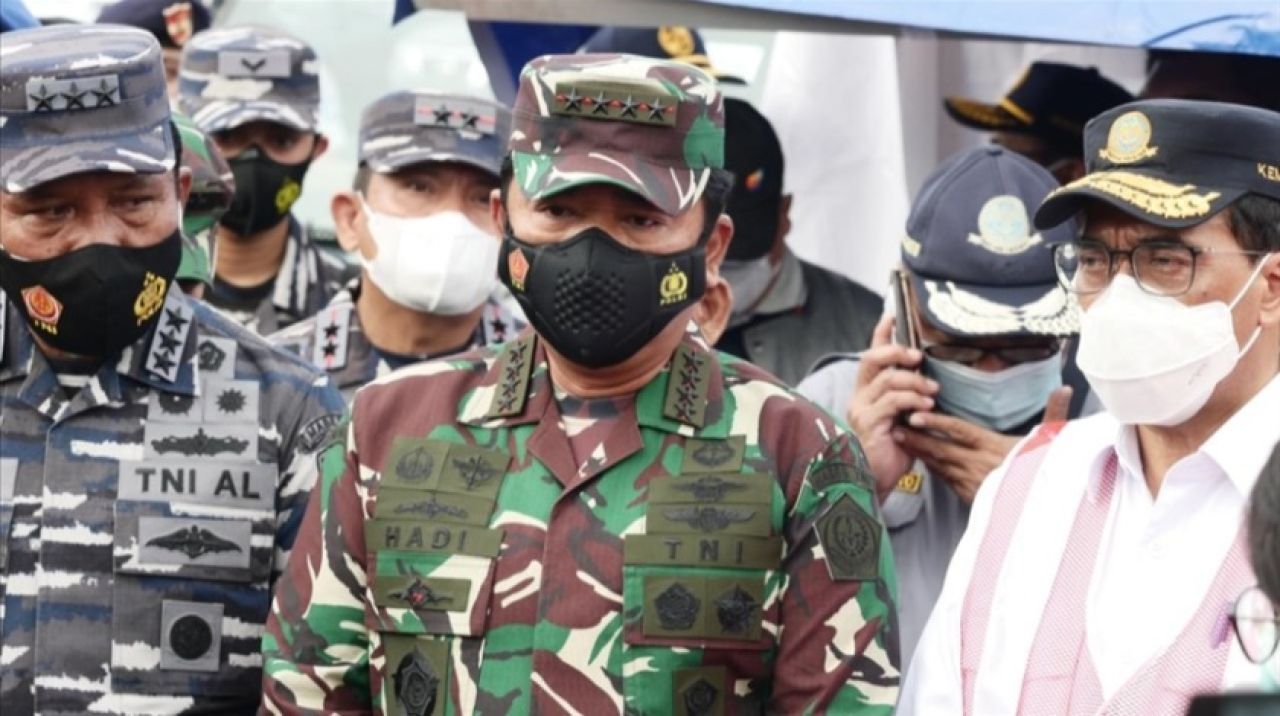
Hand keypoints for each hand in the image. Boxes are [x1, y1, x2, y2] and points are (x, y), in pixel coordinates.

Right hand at [847, 316, 938, 500]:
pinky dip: (912, 400)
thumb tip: (929, 381)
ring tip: (932, 393)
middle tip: (918, 358)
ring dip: (915, 382)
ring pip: (887, 379)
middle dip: (898, 352)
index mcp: (867, 393)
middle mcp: (860, 397)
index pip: (871, 355)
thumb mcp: (903, 420)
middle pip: (873, 359)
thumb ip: (908, 399)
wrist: (876, 483)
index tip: (892, 314)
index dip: (880, 333)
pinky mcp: (869, 423)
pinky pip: (892, 401)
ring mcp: (861, 409)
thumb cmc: (892, 453)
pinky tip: (926, 408)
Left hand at [893, 386, 1072, 502]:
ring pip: (940, 465)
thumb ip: (1055, 414)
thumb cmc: (1045, 471)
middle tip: (895, 425)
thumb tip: (1066, 388)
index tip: (917, 415)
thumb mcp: (1052, 442)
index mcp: (996, 448)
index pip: (961, 432)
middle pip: (943, 449)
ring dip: (920, 452)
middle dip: (918, 438)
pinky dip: (931, 468)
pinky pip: (945, 479)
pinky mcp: (970, 496)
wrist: (1045, 510)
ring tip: (899, 438)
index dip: (938, 424)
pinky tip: (918, 458)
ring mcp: (973, 482)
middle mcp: (980, 465)